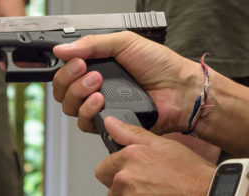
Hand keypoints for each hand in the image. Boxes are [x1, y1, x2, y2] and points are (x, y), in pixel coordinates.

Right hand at [52, 31, 202, 134]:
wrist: (179, 88)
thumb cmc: (159, 64)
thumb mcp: (124, 42)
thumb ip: (92, 44)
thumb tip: (62, 48)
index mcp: (96, 66)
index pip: (65, 71)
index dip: (64, 68)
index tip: (75, 60)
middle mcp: (94, 87)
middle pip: (62, 90)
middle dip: (68, 79)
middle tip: (84, 69)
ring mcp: (100, 106)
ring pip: (69, 107)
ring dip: (78, 94)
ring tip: (97, 83)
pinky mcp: (108, 122)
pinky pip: (84, 123)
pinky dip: (88, 111)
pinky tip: (101, 100)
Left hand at [95, 116, 214, 194]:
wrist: (209, 193)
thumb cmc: (190, 172)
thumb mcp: (160, 143)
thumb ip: (129, 133)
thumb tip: (110, 122)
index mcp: (128, 158)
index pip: (103, 168)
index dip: (116, 169)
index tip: (130, 171)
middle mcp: (125, 179)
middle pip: (110, 185)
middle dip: (120, 184)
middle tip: (143, 183)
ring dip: (129, 195)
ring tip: (152, 191)